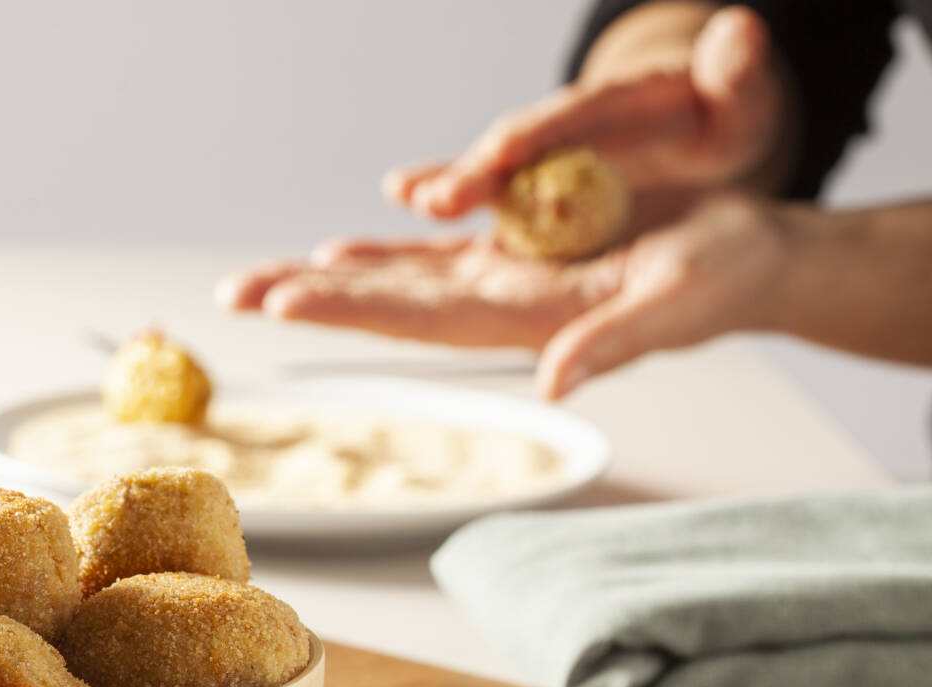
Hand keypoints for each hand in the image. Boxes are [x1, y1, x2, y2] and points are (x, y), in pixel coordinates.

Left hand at [218, 193, 789, 397]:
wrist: (751, 265)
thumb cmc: (729, 280)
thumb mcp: (678, 303)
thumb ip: (613, 346)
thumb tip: (552, 385)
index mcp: (524, 320)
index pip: (414, 317)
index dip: (348, 307)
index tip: (283, 298)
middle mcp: (497, 308)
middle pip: (384, 303)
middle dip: (310, 297)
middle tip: (234, 291)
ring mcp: (503, 285)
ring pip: (397, 283)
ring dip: (330, 282)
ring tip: (262, 280)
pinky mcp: (519, 259)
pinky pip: (436, 256)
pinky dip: (386, 254)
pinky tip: (345, 250)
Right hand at [386, 6, 784, 222]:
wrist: (702, 127)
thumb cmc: (724, 120)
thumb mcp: (745, 103)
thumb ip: (738, 76)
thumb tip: (741, 29)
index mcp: (623, 102)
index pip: (576, 117)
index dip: (538, 134)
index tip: (502, 151)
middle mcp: (571, 125)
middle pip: (516, 147)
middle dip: (473, 172)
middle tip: (436, 199)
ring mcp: (547, 155)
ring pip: (489, 172)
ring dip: (445, 183)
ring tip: (404, 194)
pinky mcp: (534, 182)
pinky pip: (484, 190)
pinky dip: (442, 191)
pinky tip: (401, 194)